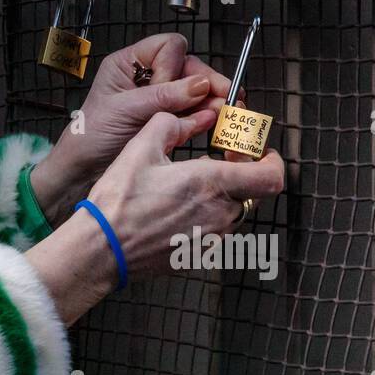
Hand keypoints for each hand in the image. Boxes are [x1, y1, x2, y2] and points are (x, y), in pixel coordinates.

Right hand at [26, 111, 283, 325]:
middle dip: (240, 175)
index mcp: (211, 183)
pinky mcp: (200, 256)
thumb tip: (184, 118)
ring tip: (190, 189)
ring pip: (233, 212)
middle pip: (251, 193)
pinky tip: (176, 212)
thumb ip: (170, 124)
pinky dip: (205, 218)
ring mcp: (212, 239)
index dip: (272, 162)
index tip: (259, 153)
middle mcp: (220, 214)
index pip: (271, 177)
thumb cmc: (118, 202)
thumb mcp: (140, 147)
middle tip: (218, 164)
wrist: (102, 248)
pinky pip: (216, 232)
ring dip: (221, 197)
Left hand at [28, 33, 244, 226]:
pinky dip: (206, 118)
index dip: (176, 64)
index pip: (168, 46)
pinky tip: (214, 123)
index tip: (175, 87)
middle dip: (207, 83)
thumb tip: (201, 84)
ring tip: (227, 112)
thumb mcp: (125, 110)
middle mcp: (148, 78)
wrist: (83, 170)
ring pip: (196, 92)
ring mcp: (160, 100)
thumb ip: (163, 97)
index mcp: (130, 64)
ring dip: (212, 101)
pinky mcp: (168, 121)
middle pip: (189, 69)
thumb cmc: (91, 135)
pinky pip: (194, 113)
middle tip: (228, 98)